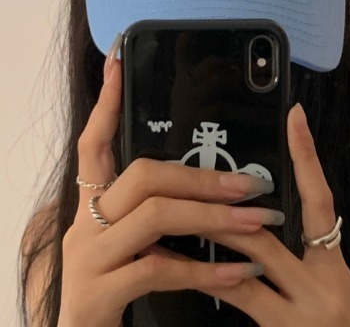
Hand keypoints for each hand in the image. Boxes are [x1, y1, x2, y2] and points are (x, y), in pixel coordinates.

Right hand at [58, 44, 282, 326]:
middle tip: (249, 185)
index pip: (94, 142)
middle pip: (142, 176)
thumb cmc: (117, 281)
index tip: (118, 62)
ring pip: (155, 216)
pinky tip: (238, 271)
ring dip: (212, 218)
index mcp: (94, 202)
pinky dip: (205, 270)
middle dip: (201, 177)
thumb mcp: (132, 239)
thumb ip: (157, 210)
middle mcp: (86, 222)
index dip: (107, 103)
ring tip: (256, 222)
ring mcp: (89, 256)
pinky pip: (158, 269)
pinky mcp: (98, 292)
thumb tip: (210, 186)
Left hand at [196, 104, 349, 326]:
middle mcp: (323, 282)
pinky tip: (181, 268)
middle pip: (268, 231)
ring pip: (250, 261)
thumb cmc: (338, 326)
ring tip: (175, 218)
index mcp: (334, 265)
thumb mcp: (328, 288)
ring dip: (212, 236)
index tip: (294, 118)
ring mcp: (303, 310)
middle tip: (195, 180)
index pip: (319, 201)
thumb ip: (301, 256)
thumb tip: (258, 221)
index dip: (307, 157)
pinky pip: (241, 299)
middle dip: (228, 207)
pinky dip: (210, 281)